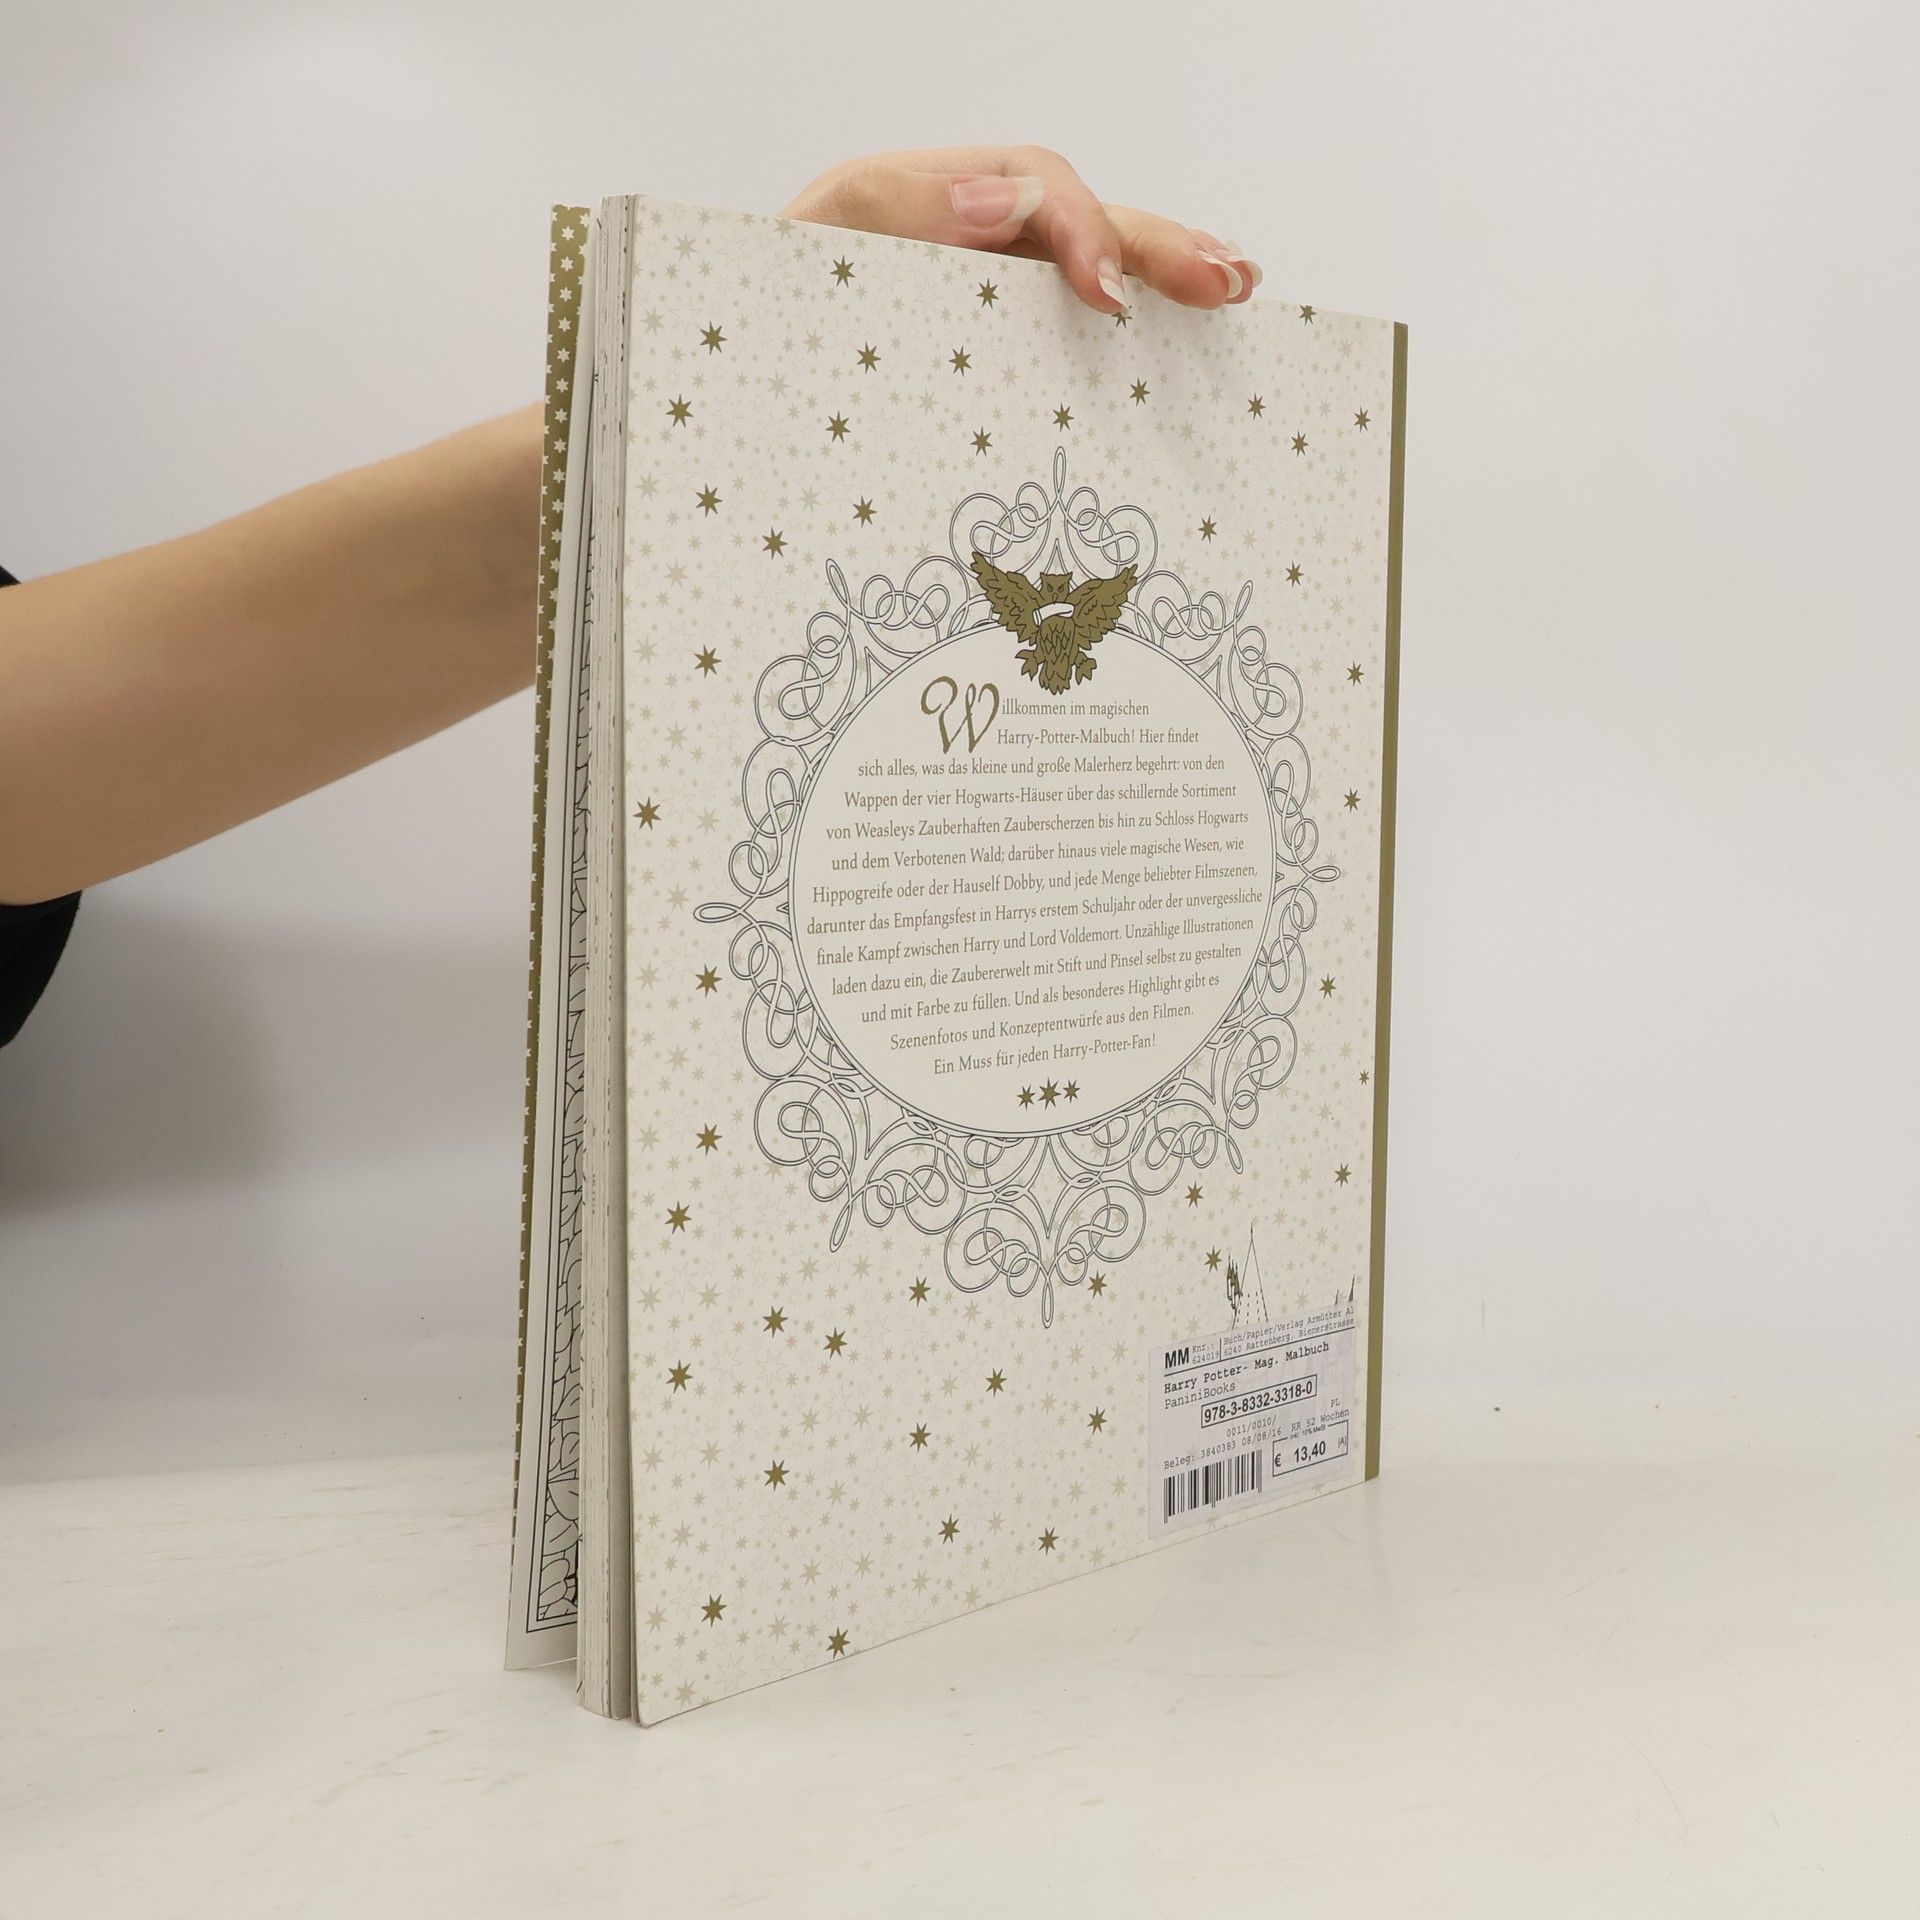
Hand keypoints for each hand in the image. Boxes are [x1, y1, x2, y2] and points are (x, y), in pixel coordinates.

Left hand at [783, 146, 1259, 315]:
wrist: (715, 417)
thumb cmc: (742, 337)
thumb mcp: (793, 261)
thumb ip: (883, 212)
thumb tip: (997, 201)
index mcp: (907, 206)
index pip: (1022, 184)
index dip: (1080, 226)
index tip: (1111, 296)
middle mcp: (951, 239)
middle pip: (1075, 216)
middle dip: (1154, 244)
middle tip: (1223, 282)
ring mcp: (971, 294)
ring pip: (1083, 263)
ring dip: (1166, 267)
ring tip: (1234, 286)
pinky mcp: (980, 355)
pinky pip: (1063, 329)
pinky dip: (1132, 322)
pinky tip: (1189, 328)